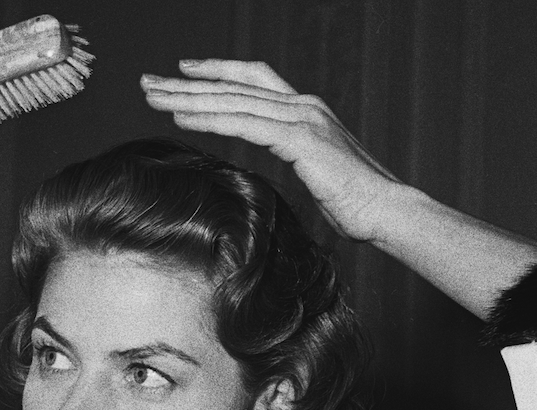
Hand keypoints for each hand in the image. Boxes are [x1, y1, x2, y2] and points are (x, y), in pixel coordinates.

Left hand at [141, 60, 399, 242]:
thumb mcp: (319, 173)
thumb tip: (291, 169)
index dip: (218, 71)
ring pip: (232, 101)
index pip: (253, 80)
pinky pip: (243, 124)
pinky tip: (181, 118)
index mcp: (307, 110)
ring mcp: (302, 118)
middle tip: (149, 83)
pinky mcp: (300, 138)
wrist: (387, 211)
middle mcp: (303, 105)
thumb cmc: (357, 203)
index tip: (184, 70)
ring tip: (153, 97)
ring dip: (187, 98)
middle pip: (234, 86)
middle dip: (187, 84)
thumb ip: (300, 159)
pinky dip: (209, 119)